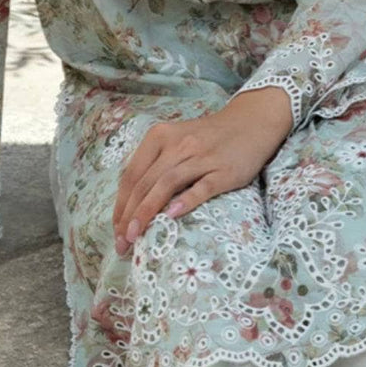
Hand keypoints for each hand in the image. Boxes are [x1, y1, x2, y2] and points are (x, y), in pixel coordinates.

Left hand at [112, 87, 292, 255]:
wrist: (249, 123)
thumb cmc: (206, 138)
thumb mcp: (175, 141)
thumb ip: (154, 164)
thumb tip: (131, 203)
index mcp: (160, 136)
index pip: (132, 174)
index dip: (120, 204)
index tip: (116, 231)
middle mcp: (178, 145)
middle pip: (145, 182)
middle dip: (129, 215)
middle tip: (122, 243)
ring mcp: (201, 157)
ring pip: (167, 184)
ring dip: (148, 211)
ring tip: (136, 235)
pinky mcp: (223, 171)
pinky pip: (202, 187)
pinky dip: (185, 201)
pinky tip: (172, 217)